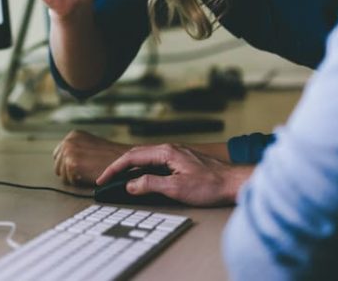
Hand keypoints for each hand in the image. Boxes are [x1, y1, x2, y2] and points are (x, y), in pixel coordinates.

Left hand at [52, 130, 130, 185]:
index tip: (78, 167)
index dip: (67, 164)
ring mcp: (68, 151)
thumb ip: (76, 149)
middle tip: (85, 171)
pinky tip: (89, 175)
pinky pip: (69, 180)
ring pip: (62, 174)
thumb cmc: (109, 156)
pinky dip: (79, 182)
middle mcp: (68, 141)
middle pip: (57, 165)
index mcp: (72, 135)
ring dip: (74, 177)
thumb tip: (63, 160)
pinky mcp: (71, 163)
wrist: (121, 161)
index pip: (57, 155)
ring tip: (88, 172)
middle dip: (69, 172)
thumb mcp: (90, 145)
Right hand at [95, 143, 252, 206]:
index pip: (132, 157)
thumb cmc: (210, 186)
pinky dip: (142, 168)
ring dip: (130, 167)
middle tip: (106, 180)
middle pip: (136, 154)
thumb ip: (151, 184)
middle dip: (119, 166)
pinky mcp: (181, 160)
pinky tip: (142, 177)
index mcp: (166, 152)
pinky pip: (155, 161)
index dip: (114, 169)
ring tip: (119, 179)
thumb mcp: (177, 189)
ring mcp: (176, 153)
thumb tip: (130, 184)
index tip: (103, 179)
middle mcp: (169, 149)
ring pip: (146, 157)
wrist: (234, 182)